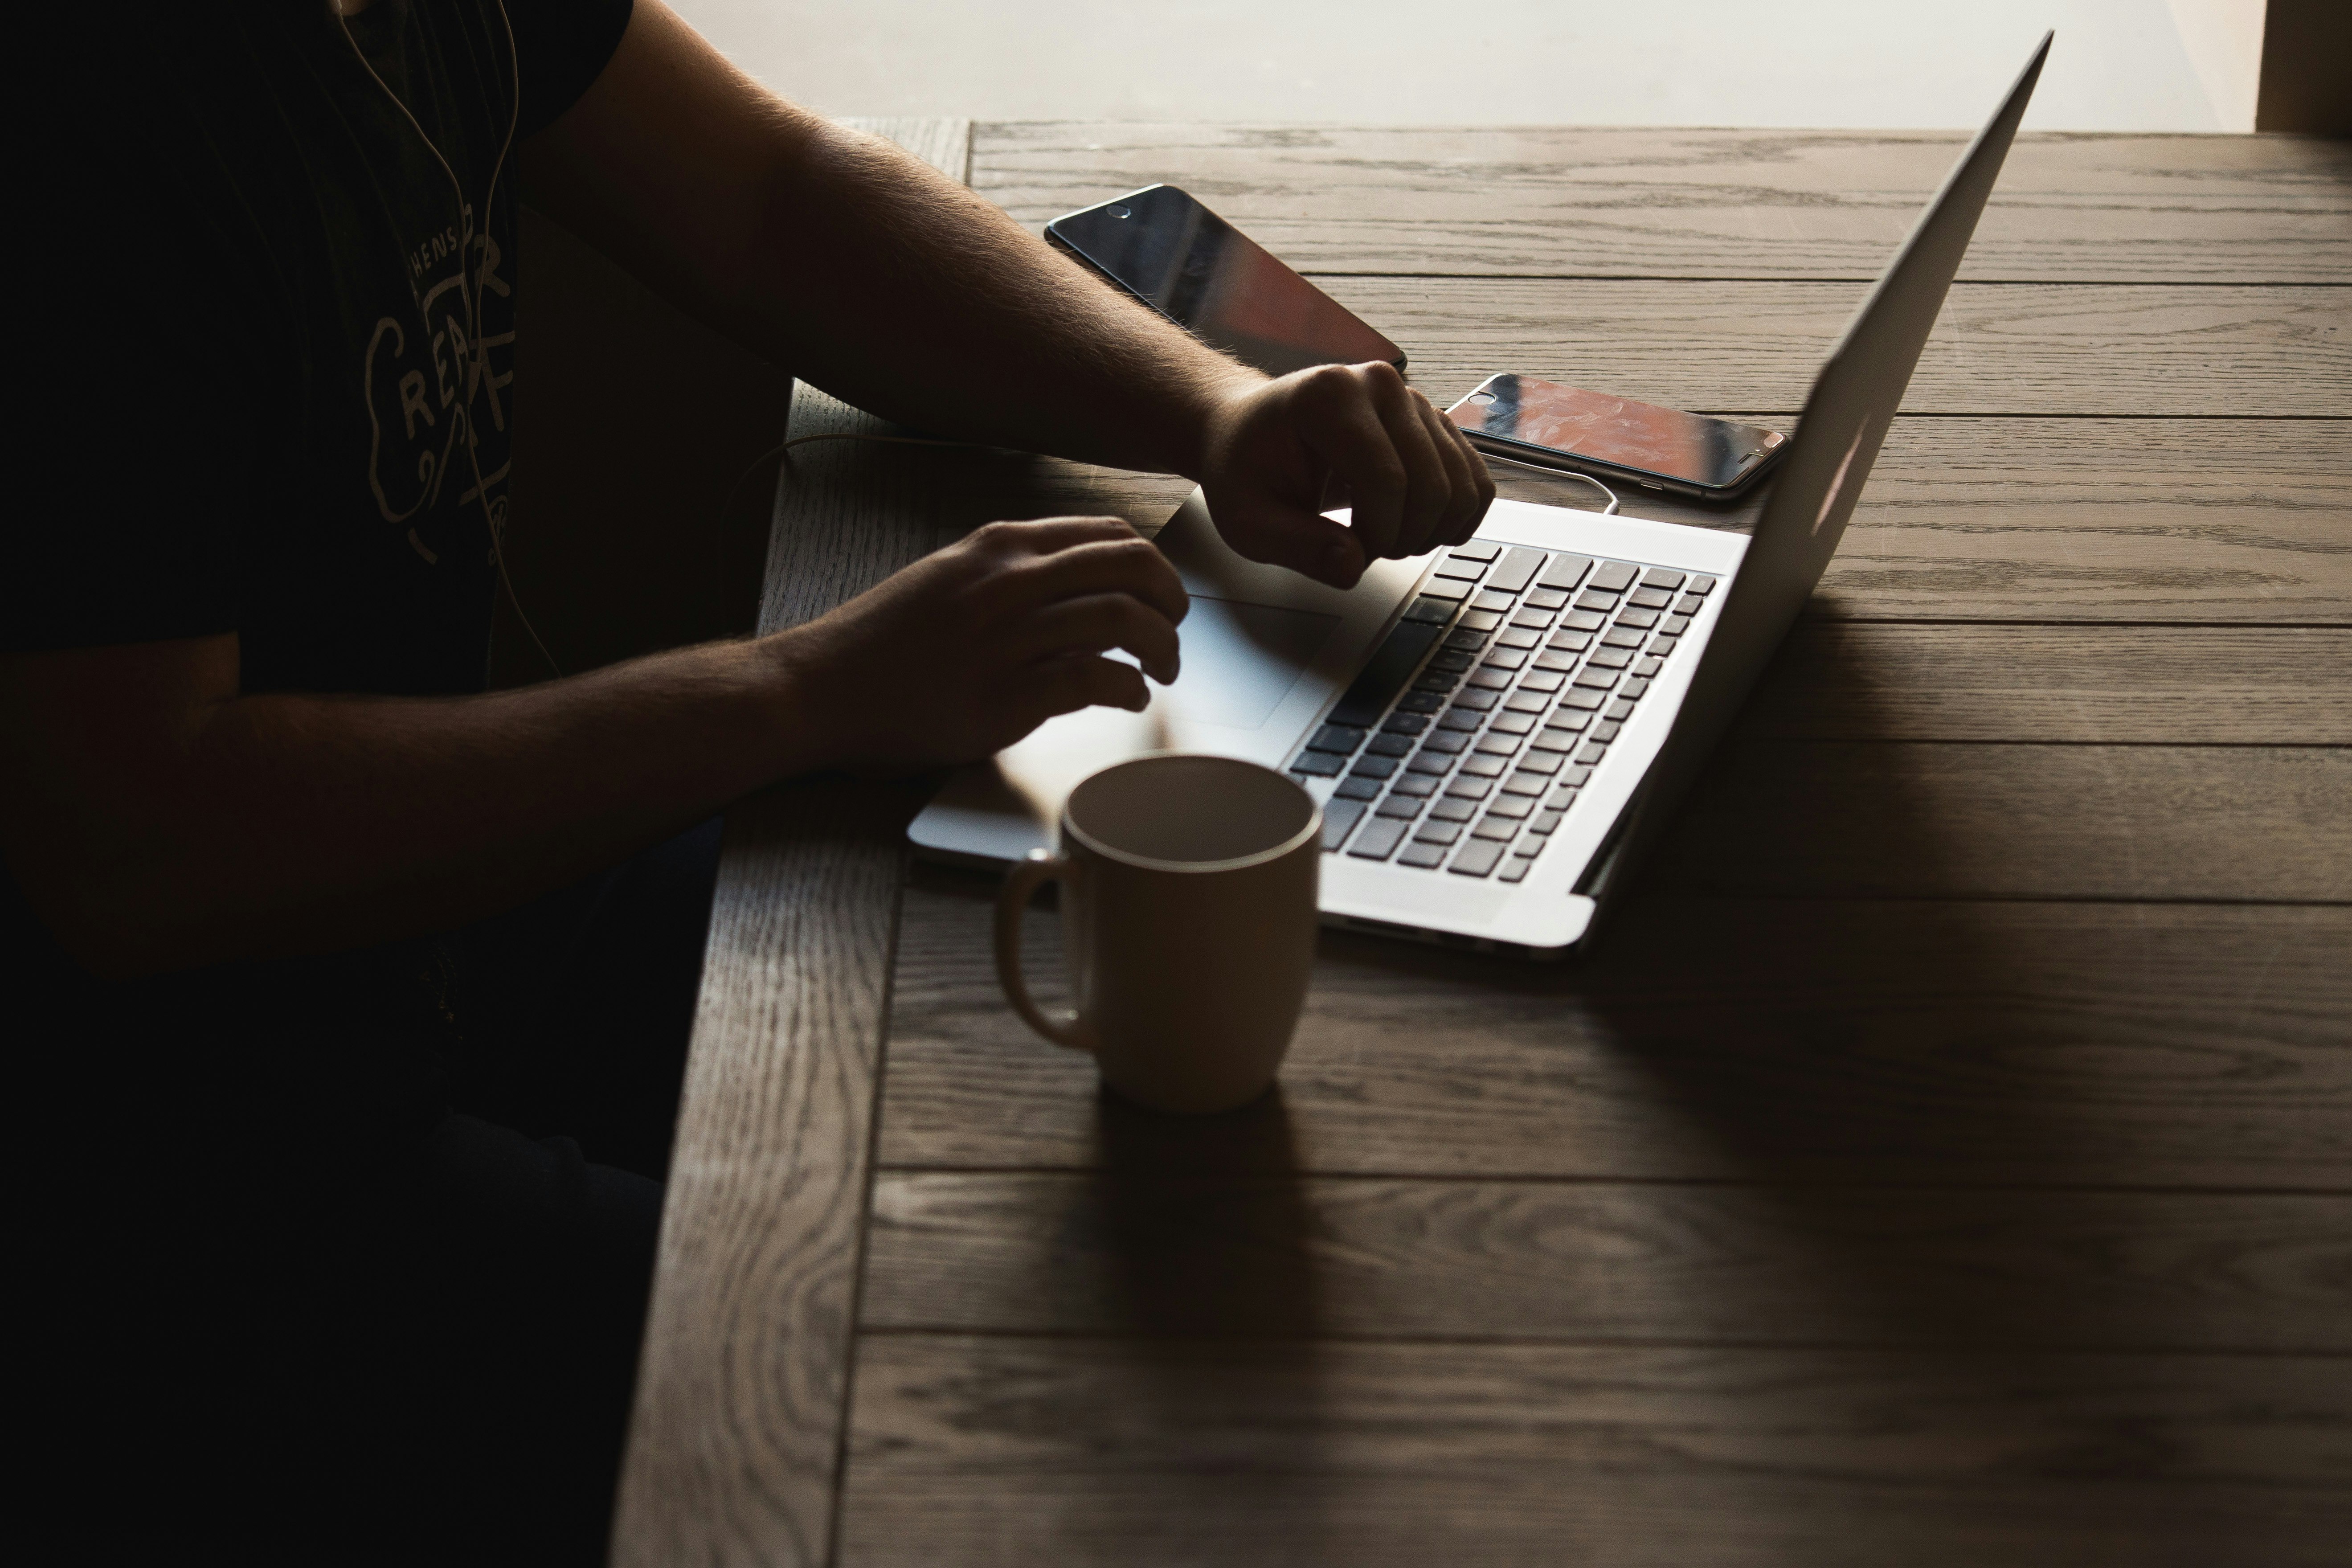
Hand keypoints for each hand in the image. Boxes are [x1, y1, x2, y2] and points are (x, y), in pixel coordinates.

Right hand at [774, 516, 1187, 775]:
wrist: (824, 687)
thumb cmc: (885, 642)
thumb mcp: (950, 578)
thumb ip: (1010, 572)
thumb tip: (1076, 581)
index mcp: (999, 547)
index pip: (1106, 534)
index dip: (1150, 564)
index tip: (1159, 592)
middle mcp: (1008, 581)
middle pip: (1130, 567)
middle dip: (1171, 598)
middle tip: (1176, 629)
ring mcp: (1008, 637)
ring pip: (1123, 618)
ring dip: (1162, 648)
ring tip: (1162, 670)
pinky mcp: (1005, 695)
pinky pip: (1095, 679)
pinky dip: (1129, 689)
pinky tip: (1130, 698)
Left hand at [1194, 361, 1494, 588]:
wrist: (1251, 432)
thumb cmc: (1246, 470)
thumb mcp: (1248, 520)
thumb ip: (1296, 546)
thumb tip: (1351, 567)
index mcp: (1329, 397)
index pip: (1386, 480)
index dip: (1377, 535)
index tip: (1350, 553)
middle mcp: (1380, 384)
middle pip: (1431, 484)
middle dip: (1405, 537)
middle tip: (1367, 550)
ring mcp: (1414, 399)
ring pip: (1461, 485)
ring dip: (1431, 531)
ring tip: (1387, 537)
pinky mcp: (1435, 422)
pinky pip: (1475, 479)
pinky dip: (1456, 518)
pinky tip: (1418, 528)